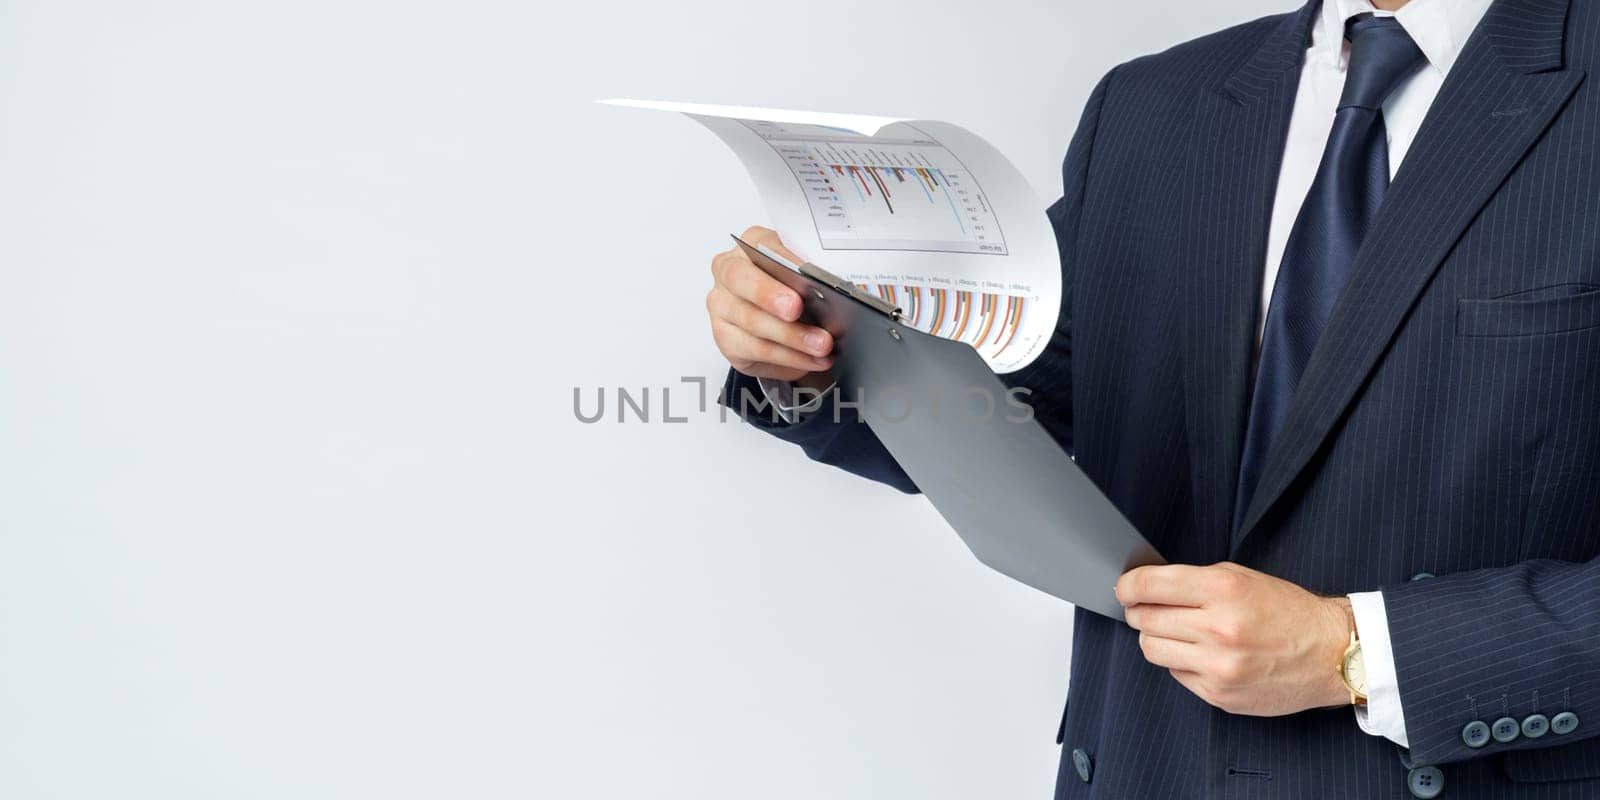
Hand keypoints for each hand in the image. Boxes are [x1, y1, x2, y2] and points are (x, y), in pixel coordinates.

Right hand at [706, 226, 833, 381]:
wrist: (779, 321)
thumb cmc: (792, 290)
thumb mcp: (805, 275)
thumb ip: (813, 276)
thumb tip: (834, 288)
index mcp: (751, 244)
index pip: (761, 245)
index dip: (781, 260)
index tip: (801, 275)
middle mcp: (729, 271)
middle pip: (742, 280)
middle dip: (771, 296)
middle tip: (796, 309)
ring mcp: (722, 305)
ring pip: (752, 321)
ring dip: (791, 336)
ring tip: (821, 344)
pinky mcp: (725, 337)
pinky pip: (755, 349)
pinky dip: (788, 357)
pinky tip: (811, 359)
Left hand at [1114, 561, 1352, 715]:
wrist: (1332, 654)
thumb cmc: (1289, 612)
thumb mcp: (1242, 578)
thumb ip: (1193, 582)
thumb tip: (1148, 587)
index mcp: (1222, 591)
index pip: (1148, 586)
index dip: (1127, 586)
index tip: (1124, 588)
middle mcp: (1218, 629)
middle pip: (1144, 619)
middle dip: (1140, 611)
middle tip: (1149, 609)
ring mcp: (1218, 666)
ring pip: (1151, 649)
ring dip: (1156, 638)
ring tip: (1178, 632)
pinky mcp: (1220, 694)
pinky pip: (1176, 674)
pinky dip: (1182, 662)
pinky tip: (1203, 654)